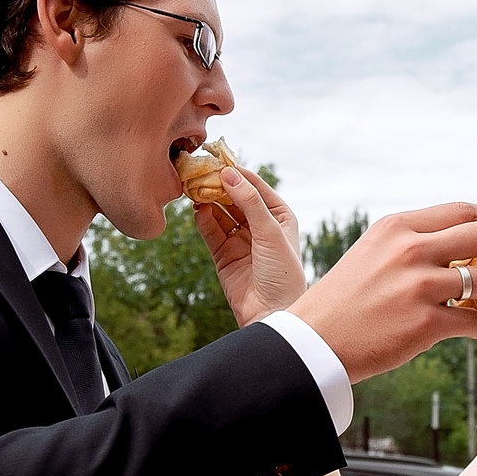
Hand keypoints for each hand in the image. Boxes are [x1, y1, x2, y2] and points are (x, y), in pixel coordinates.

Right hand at [194, 165, 307, 326]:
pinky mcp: (223, 255)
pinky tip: (197, 210)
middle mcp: (259, 225)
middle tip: (200, 173)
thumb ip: (250, 202)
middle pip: (234, 197)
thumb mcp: (270, 232)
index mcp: (278, 216)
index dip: (237, 173)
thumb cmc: (282, 273)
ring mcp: (240, 240)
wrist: (272, 314)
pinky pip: (211, 231)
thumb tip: (229, 173)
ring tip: (194, 189)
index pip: (254, 186)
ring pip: (220, 212)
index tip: (218, 161)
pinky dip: (203, 220)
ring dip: (208, 200)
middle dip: (218, 185)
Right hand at [287, 203, 476, 381]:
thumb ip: (416, 242)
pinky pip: (475, 322)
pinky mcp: (423, 323)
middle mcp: (410, 249)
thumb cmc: (347, 300)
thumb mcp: (375, 252)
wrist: (314, 340)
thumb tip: (469, 244)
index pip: (465, 211)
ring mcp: (418, 286)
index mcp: (399, 226)